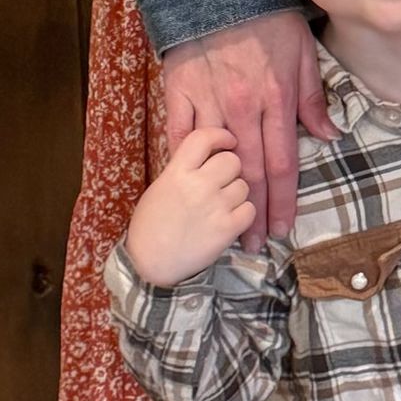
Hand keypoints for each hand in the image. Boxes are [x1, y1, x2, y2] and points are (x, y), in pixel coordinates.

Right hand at [124, 128, 255, 284]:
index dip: (220, 135)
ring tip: (221, 206)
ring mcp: (214, 206)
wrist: (150, 265)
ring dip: (237, 194)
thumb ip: (184, 169)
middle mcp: (198, 185)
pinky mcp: (227, 228)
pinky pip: (250, 209)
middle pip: (232, 160)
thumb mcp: (161, 187)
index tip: (228, 141)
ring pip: (244, 185)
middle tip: (221, 183)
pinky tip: (230, 220)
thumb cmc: (152, 225)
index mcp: (177, 172)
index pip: (204, 137)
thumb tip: (211, 153)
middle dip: (230, 170)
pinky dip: (244, 214)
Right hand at [162, 9, 328, 246]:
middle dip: (255, 212)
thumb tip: (330, 135)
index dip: (284, 199)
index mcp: (275, 99)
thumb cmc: (267, 19)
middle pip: (251, 172)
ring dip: (223, 199)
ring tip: (226, 231)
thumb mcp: (303, 52)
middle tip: (256, 245)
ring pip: (217, 163)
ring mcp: (207, 103)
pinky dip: (184, 168)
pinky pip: (179, 138)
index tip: (284, 228)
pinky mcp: (178, 94)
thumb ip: (314, 98)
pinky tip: (189, 191)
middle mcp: (242, 108)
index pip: (282, 162)